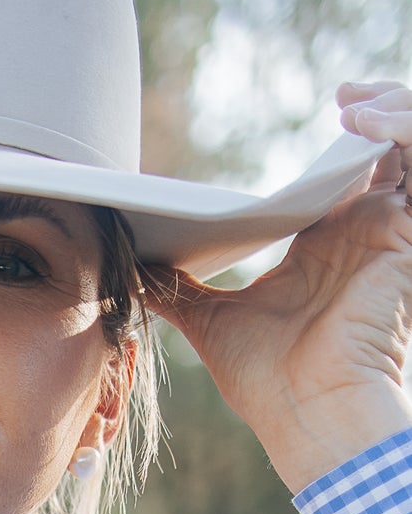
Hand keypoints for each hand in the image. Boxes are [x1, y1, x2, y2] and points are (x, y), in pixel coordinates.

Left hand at [144, 80, 411, 493]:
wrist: (308, 417)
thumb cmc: (267, 383)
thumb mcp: (208, 322)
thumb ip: (175, 290)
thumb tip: (129, 268)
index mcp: (322, 248)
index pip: (342, 176)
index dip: (342, 140)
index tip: (328, 108)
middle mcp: (360, 235)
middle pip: (383, 153)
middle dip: (375, 112)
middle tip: (345, 96)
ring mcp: (385, 234)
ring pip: (409, 149)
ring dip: (395, 111)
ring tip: (356, 104)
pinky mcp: (399, 239)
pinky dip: (402, 133)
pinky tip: (366, 125)